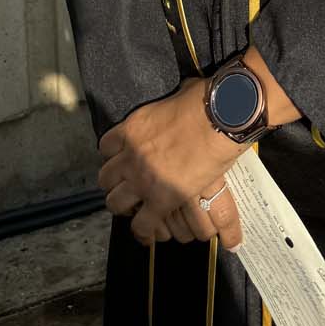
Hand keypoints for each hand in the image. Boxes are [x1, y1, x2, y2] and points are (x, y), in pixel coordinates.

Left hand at [98, 77, 241, 238]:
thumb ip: (171, 103)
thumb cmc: (203, 101)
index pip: (106, 147)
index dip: (116, 156)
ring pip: (115, 203)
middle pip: (105, 179)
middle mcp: (130, 155)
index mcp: (131, 129)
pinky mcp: (161, 200)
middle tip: (130, 188)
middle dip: (116, 184)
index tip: (125, 160)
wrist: (219, 119)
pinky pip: (141, 225)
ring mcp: (142, 180)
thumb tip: (184, 94)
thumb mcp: (177, 95)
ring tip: (138, 209)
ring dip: (126, 206)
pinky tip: (149, 231)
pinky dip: (143, 229)